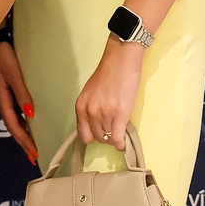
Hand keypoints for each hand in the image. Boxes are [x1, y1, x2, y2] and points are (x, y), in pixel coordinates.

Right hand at [0, 42, 38, 164]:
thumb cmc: (2, 56)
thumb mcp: (13, 74)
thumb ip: (22, 93)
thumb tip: (30, 114)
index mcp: (2, 100)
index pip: (14, 126)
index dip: (24, 140)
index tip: (34, 152)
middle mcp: (0, 102)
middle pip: (12, 127)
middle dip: (22, 142)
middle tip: (33, 156)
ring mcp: (0, 97)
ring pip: (12, 121)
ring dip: (21, 134)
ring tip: (30, 146)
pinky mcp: (2, 92)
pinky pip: (12, 113)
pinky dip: (19, 123)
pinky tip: (26, 125)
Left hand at [75, 36, 142, 151]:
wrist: (121, 61)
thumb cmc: (108, 74)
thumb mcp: (90, 93)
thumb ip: (90, 109)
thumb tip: (97, 125)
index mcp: (81, 106)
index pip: (83, 134)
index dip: (92, 137)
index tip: (100, 135)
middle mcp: (90, 112)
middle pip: (97, 137)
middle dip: (105, 137)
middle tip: (113, 131)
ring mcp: (104, 114)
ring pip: (108, 138)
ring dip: (114, 138)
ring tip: (120, 132)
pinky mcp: (120, 115)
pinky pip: (117, 138)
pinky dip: (121, 144)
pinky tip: (123, 144)